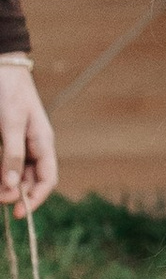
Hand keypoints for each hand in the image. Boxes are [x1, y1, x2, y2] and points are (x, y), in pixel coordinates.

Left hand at [0, 64, 54, 217]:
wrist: (0, 64)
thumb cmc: (7, 90)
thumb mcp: (10, 122)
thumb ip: (12, 154)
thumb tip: (13, 186)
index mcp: (43, 141)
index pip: (47, 179)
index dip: (36, 199)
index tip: (18, 214)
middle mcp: (34, 145)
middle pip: (32, 179)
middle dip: (17, 194)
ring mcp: (20, 142)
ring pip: (18, 173)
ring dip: (7, 185)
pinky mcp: (5, 138)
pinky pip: (7, 162)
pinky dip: (2, 173)